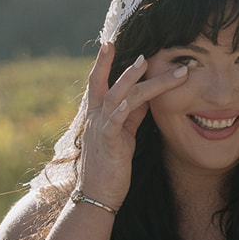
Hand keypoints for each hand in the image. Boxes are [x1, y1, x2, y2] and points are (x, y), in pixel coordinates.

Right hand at [76, 42, 188, 208]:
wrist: (97, 196)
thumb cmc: (111, 167)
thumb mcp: (123, 135)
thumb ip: (131, 115)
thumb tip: (143, 97)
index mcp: (98, 115)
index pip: (100, 83)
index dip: (104, 63)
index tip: (110, 42)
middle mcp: (95, 119)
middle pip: (103, 84)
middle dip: (111, 62)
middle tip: (126, 44)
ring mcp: (100, 131)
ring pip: (114, 97)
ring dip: (129, 79)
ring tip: (142, 62)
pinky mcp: (108, 146)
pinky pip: (113, 125)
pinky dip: (121, 111)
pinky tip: (129, 101)